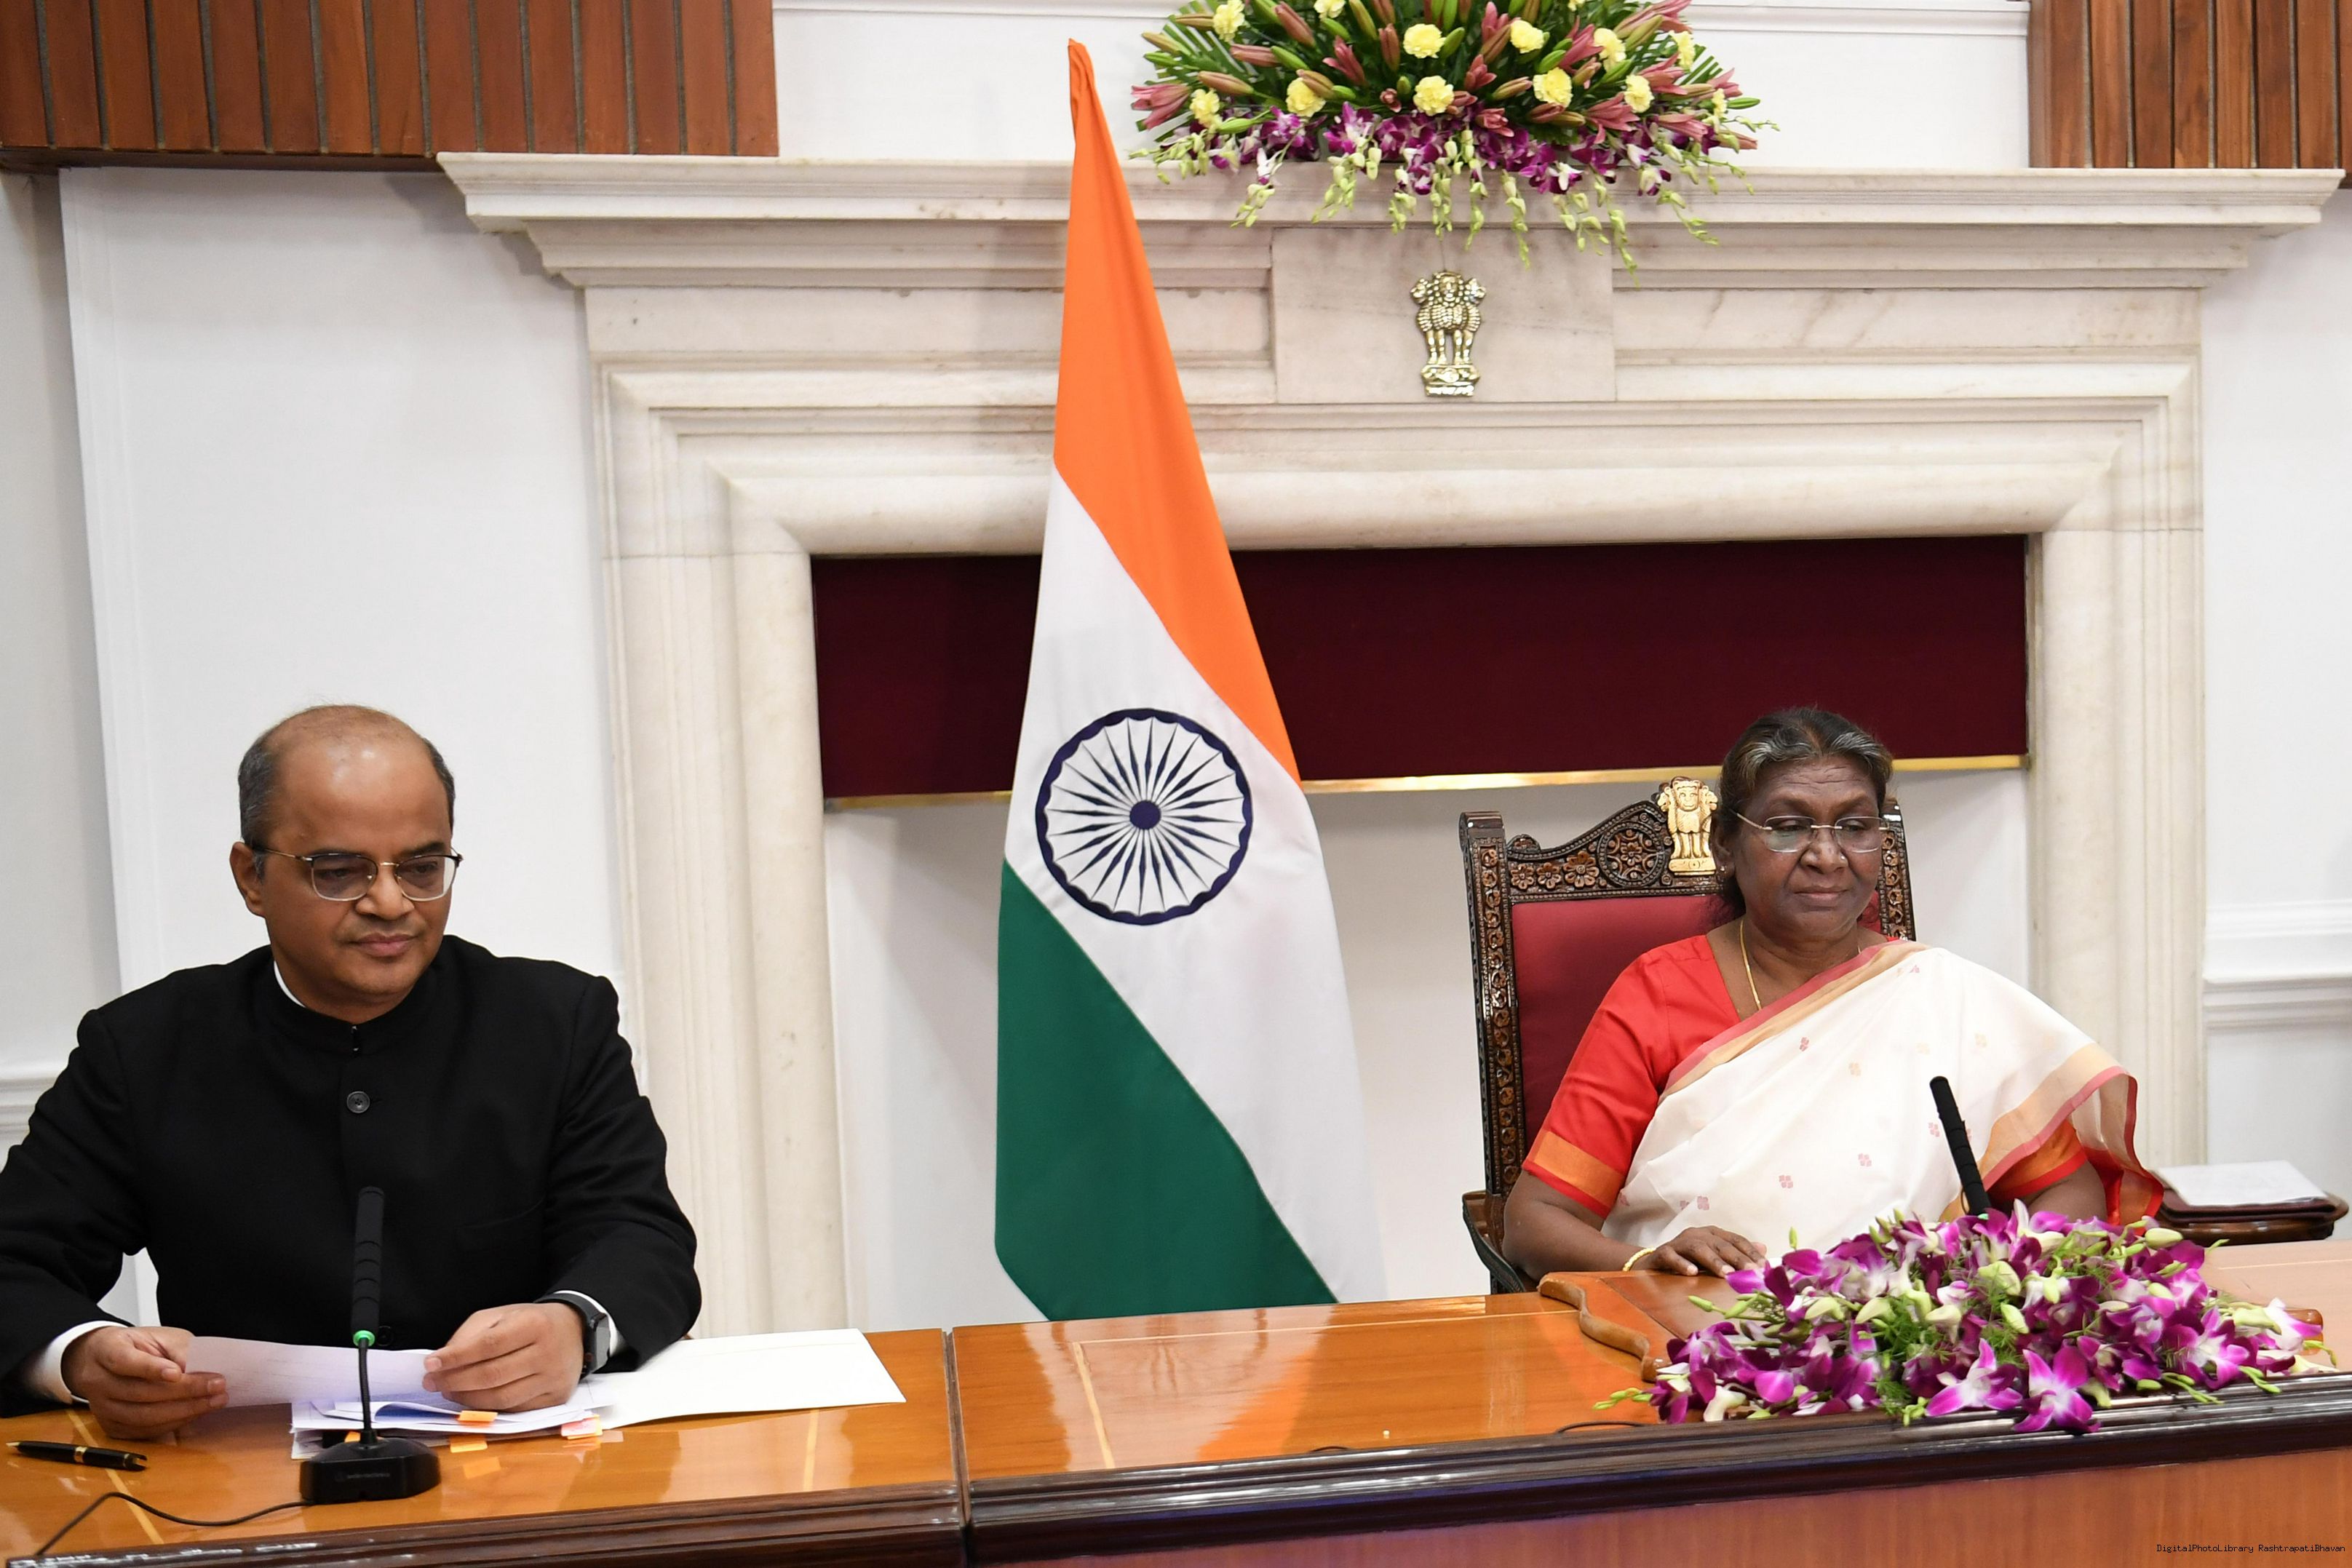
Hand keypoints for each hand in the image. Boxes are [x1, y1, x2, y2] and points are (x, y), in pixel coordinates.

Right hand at [60, 1326, 224, 1439]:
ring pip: (142, 1416)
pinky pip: (143, 1431)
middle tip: (218, 1386)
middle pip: (139, 1393)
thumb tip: (200, 1369)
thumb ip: (178, 1349)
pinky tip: (196, 1413)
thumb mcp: (160, 1337)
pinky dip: (173, 1424)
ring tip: (214, 1401)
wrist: (106, 1362)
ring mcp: (102, 1407)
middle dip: (184, 1392)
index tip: (178, 1373)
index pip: (124, 1361)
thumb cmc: (139, 1346)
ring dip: (183, 1411)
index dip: (151, 1369)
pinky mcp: (111, 1427)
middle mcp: (97, 1381)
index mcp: (107, 1350)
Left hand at [424, 1303, 582, 1411]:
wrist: (575, 1332)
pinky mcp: (556, 1399)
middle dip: (455, 1380)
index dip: (457, 1356)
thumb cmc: (532, 1322)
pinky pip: (514, 1409)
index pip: (489, 1344)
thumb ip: (472, 1334)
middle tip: (432, 1382)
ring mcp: (553, 1379)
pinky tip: (473, 1400)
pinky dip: (488, 1408)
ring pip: (501, 1398)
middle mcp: (547, 1353)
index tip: (431, 1364)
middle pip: (492, 1375)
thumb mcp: (503, 1314)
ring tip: (449, 1391)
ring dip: (467, 1398)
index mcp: (535, 1325)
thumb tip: (444, 1361)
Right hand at [1640, 1227, 1767, 1276]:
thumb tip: (1764, 1248)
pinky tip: (1692, 1273)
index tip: (1764, 1267)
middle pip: (1720, 1244)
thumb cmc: (1688, 1261)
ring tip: (1726, 1274)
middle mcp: (1697, 1235)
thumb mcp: (1714, 1258)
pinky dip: (1682, 1264)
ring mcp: (1678, 1243)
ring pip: (1698, 1248)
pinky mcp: (1662, 1253)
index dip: (1750, 1252)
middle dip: (1737, 1258)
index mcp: (1712, 1234)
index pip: (1735, 1240)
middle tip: (1751, 1272)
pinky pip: (1671, 1256)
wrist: (1653, 1263)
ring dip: (1713, 1261)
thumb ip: (1737, 1253)